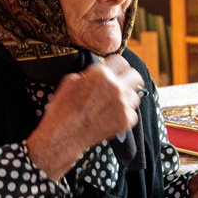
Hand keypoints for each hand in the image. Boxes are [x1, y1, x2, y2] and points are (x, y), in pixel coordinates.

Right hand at [26, 57, 141, 181]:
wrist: (63, 136)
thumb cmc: (62, 109)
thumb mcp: (70, 81)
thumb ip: (90, 74)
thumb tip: (100, 74)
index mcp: (101, 74)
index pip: (122, 62)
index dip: (118, 67)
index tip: (118, 72)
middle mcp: (115, 86)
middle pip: (135, 76)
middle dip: (129, 80)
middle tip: (122, 86)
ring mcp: (123, 104)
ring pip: (135, 96)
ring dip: (127, 98)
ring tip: (113, 105)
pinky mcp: (126, 120)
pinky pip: (132, 113)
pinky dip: (124, 115)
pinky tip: (111, 117)